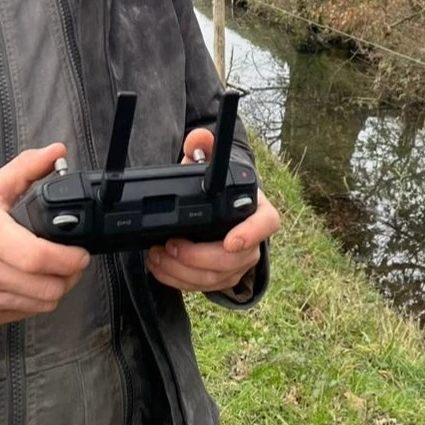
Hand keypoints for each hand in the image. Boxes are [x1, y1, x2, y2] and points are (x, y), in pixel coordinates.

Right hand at [0, 143, 90, 326]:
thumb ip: (26, 167)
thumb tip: (57, 152)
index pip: (34, 256)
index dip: (67, 258)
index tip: (81, 252)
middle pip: (45, 286)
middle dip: (71, 275)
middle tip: (76, 260)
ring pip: (40, 304)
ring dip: (59, 288)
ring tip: (60, 270)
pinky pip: (25, 313)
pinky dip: (38, 300)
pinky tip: (36, 282)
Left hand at [146, 128, 280, 293]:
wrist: (216, 210)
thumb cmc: (215, 188)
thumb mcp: (207, 166)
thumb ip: (201, 149)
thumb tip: (198, 138)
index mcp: (256, 209)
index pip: (267, 223)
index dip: (251, 234)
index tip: (230, 242)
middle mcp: (253, 239)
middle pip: (235, 259)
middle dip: (199, 256)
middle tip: (171, 245)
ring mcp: (239, 263)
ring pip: (217, 277)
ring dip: (183, 271)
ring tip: (157, 255)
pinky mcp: (222, 277)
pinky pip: (204, 286)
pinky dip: (179, 280)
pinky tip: (160, 267)